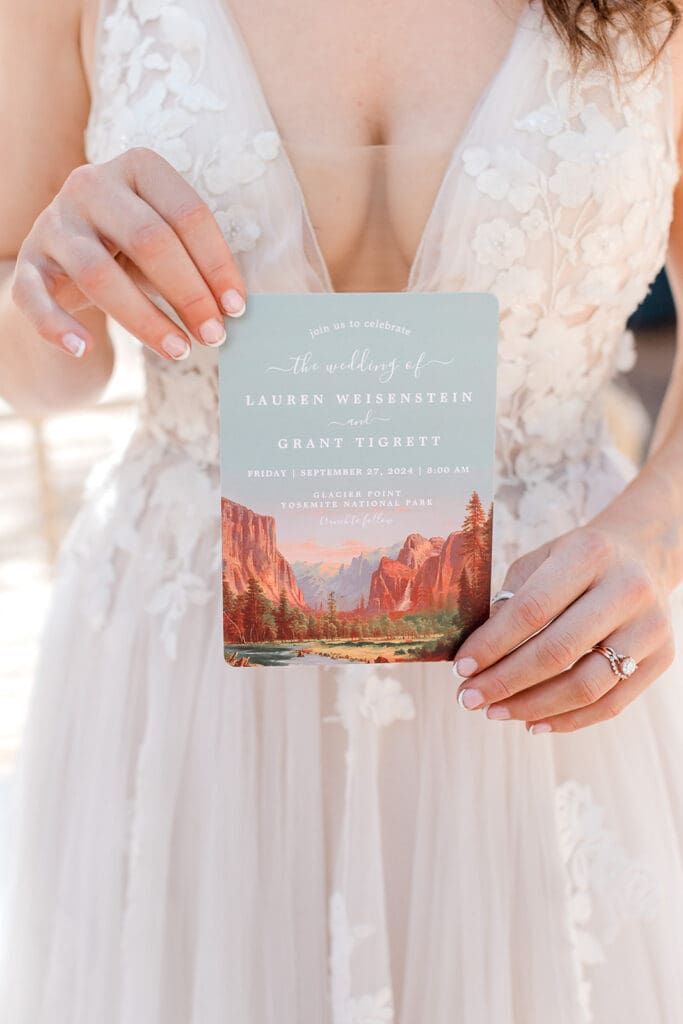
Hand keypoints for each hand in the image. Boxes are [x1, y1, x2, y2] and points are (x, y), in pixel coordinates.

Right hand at [10, 148, 246, 360]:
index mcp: (138, 168)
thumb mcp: (166, 244)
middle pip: (149, 240)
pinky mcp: (28, 263)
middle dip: (189, 294)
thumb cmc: (132, 251)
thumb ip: (196, 265)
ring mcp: (55, 223)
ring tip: (180, 350)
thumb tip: (234, 310)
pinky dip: (57, 326)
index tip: (237, 308)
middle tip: (214, 334)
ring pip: (99, 275)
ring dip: (145, 320)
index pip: (188, 214)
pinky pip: (35, 298)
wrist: (67, 259)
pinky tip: (83, 349)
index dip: (217, 264)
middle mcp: (91, 185)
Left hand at [453, 525, 675, 732]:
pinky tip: (532, 722)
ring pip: (586, 686)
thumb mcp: (539, 562)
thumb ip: (510, 602)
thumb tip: (476, 657)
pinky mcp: (662, 658)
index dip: (492, 644)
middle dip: (505, 681)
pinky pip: (610, 704)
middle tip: (470, 698)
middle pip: (558, 651)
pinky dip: (567, 720)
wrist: (641, 557)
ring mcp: (650, 626)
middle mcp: (627, 589)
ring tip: (496, 712)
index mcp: (589, 554)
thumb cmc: (575, 562)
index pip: (532, 609)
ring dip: (532, 707)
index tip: (461, 668)